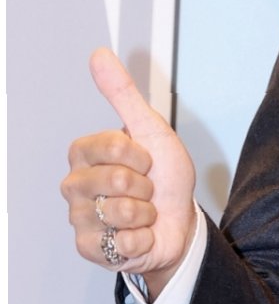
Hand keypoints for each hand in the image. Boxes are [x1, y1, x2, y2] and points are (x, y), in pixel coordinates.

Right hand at [61, 49, 196, 297]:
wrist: (179, 224)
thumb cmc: (164, 178)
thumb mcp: (150, 131)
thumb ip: (122, 95)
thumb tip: (99, 55)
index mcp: (84, 154)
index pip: (112, 146)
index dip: (140, 155)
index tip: (146, 162)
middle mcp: (74, 185)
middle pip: (116, 180)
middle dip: (145, 187)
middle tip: (146, 191)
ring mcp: (79, 218)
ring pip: (121, 212)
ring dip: (146, 215)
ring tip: (143, 214)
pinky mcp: (88, 248)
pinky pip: (123, 241)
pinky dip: (142, 239)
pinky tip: (138, 236)